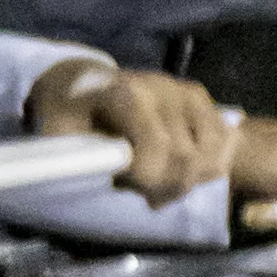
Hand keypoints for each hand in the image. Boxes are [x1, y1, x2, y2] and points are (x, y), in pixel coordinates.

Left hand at [32, 60, 232, 207]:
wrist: (82, 82)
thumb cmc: (66, 114)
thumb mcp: (56, 134)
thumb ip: (76, 155)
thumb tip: (101, 175)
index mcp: (125, 94)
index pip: (157, 145)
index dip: (148, 176)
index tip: (125, 185)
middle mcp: (163, 88)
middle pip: (186, 156)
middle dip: (165, 186)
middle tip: (141, 194)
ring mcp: (185, 91)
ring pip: (208, 155)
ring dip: (186, 180)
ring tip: (155, 181)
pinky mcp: (200, 98)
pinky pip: (221, 145)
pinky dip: (203, 167)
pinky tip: (174, 167)